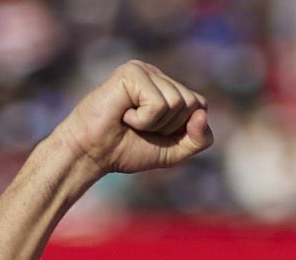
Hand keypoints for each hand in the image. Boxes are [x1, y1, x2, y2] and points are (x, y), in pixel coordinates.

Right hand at [55, 61, 213, 175]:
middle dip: (169, 127)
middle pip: (191, 103)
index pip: (200, 106)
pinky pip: (158, 103)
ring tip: (131, 120)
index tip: (154, 133)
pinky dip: (143, 119)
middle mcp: (158, 75)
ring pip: (177, 103)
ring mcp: (145, 70)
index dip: (182, 129)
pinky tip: (124, 114)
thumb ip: (198, 138)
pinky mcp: (132, 71)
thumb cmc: (128, 150)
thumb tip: (203, 114)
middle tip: (141, 127)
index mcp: (168, 88)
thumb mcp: (174, 151)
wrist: (92, 154)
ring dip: (154, 124)